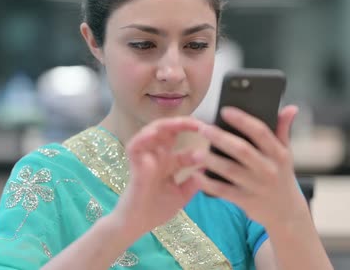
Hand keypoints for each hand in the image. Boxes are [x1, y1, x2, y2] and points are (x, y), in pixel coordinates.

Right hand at [112, 117, 202, 235]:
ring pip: (152, 132)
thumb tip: (207, 168)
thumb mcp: (181, 196)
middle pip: (169, 132)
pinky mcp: (134, 164)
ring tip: (181, 123)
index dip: (198, 149)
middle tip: (200, 124)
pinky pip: (135, 146)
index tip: (215, 137)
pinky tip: (153, 134)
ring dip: (165, 125)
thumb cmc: (156, 210)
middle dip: (183, 124)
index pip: (185, 148)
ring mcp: (146, 159)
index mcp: (169, 164)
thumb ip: (193, 183)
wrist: (137, 225)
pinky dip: (142, 138)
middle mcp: (158, 157)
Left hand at [194, 106, 308, 226]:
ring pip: (230, 170)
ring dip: (211, 161)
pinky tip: (196, 175)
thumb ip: (284, 129)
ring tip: (195, 152)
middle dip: (221, 138)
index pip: (261, 132)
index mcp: (279, 154)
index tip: (225, 110)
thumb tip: (291, 108)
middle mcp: (268, 169)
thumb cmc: (281, 176)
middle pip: (242, 150)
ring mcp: (257, 186)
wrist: (286, 212)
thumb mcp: (286, 153)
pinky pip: (224, 191)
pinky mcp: (246, 200)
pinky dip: (209, 183)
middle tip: (203, 128)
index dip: (243, 120)